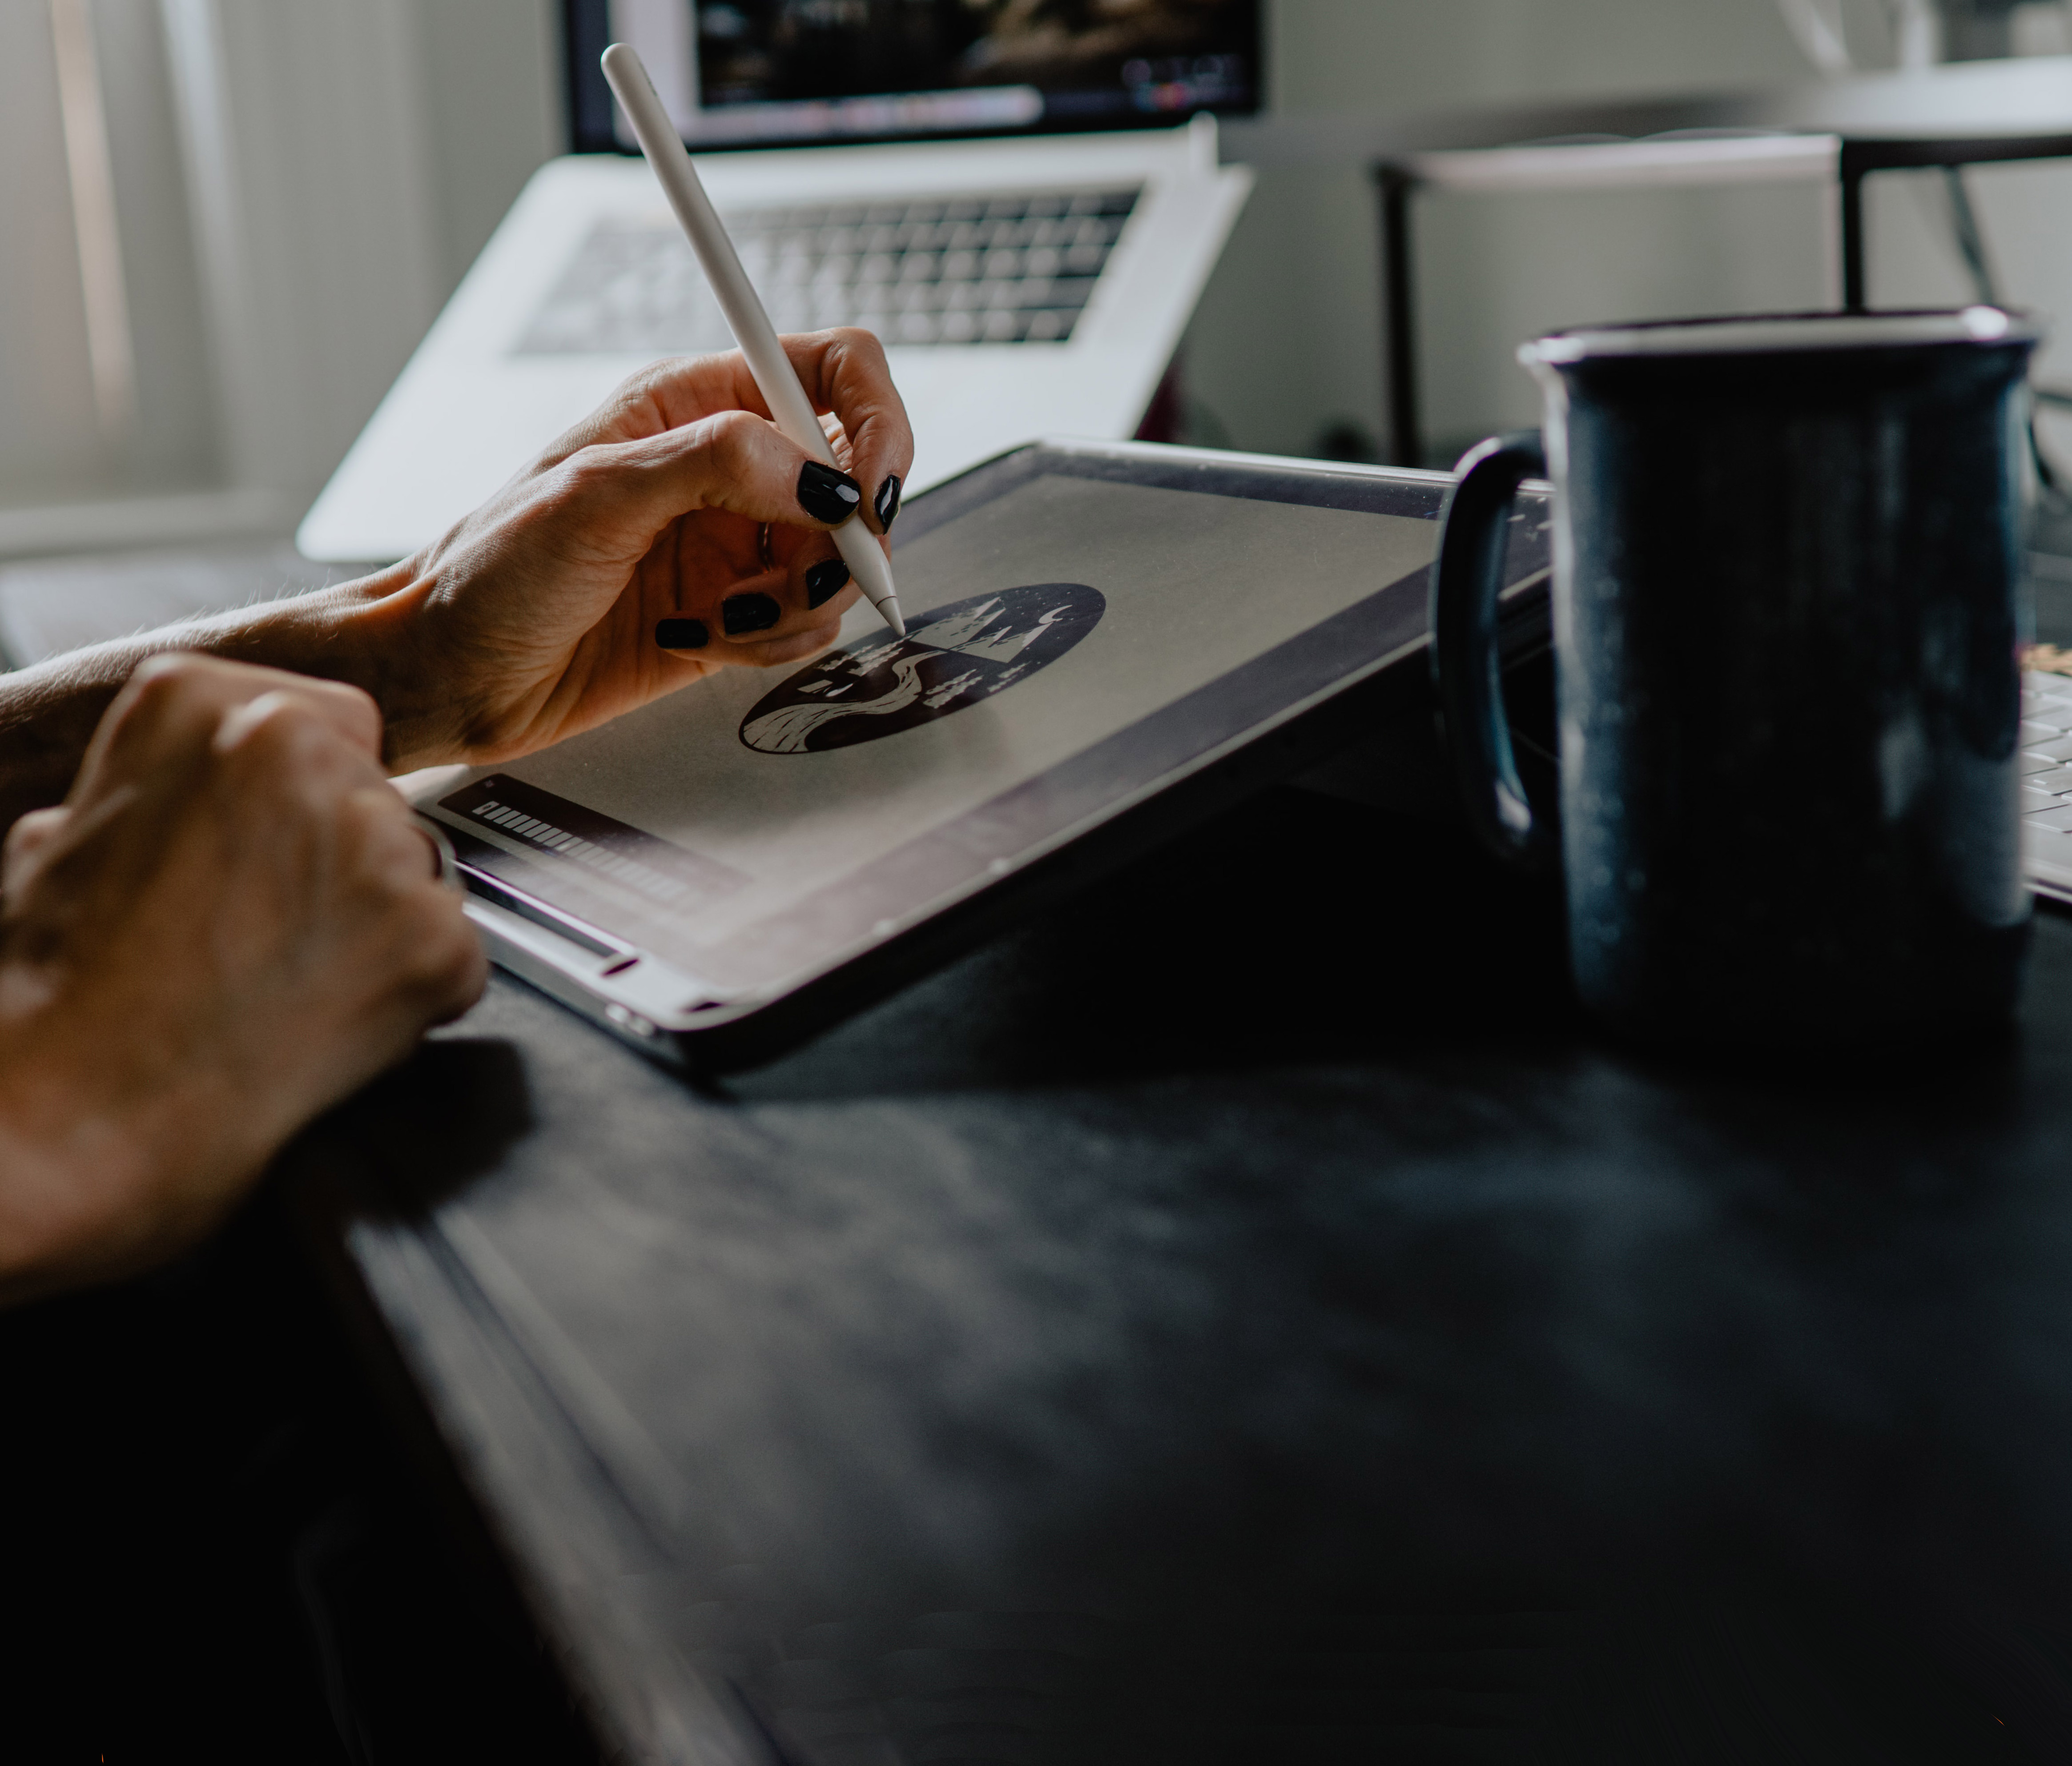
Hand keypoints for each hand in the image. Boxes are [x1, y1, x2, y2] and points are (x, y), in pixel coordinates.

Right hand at [0, 655, 485, 1301]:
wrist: (67, 1120)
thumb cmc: (53, 1000)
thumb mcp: (66, 840)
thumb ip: (160, 789)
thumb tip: (196, 797)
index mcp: (199, 701)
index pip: (332, 727)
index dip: (309, 806)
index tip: (269, 858)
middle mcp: (295, 747)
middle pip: (381, 799)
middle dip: (344, 867)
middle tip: (268, 941)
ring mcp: (373, 841)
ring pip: (420, 877)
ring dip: (377, 931)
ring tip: (281, 989)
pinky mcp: (430, 937)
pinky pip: (454, 961)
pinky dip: (412, 1002)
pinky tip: (325, 1030)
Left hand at [350, 331, 913, 771]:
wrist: (454, 672)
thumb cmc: (494, 569)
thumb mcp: (597, 494)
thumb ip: (719, 464)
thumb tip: (822, 479)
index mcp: (696, 403)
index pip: (834, 372)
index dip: (876, 425)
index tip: (866, 496)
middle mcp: (729, 467)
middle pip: (853, 480)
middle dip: (840, 541)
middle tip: (789, 580)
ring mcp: (735, 541)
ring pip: (838, 564)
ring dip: (796, 604)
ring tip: (720, 617)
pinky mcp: (736, 611)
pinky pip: (806, 624)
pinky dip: (771, 643)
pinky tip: (701, 640)